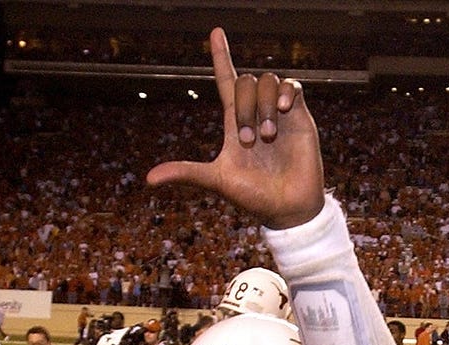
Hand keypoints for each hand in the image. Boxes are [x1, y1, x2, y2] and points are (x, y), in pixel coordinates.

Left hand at [147, 27, 324, 229]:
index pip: (226, 79)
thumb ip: (186, 174)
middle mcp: (256, 112)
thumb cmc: (254, 196)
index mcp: (235, 122)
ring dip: (264, 106)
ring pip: (267, 81)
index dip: (221, 56)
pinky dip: (286, 92)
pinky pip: (293, 86)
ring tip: (268, 136)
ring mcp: (279, 113)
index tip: (215, 31)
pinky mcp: (300, 117)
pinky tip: (283, 110)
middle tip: (250, 140)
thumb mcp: (216, 181)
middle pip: (245, 81)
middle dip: (244, 106)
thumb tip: (149, 180)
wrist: (287, 209)